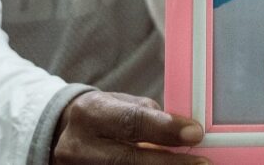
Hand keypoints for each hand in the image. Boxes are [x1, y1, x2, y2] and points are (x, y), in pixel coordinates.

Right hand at [52, 90, 208, 163]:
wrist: (61, 137)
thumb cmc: (101, 119)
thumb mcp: (119, 105)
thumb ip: (149, 116)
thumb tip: (185, 130)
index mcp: (90, 113)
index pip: (131, 121)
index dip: (165, 128)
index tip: (195, 133)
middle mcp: (79, 147)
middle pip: (128, 160)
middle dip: (169, 164)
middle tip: (201, 163)